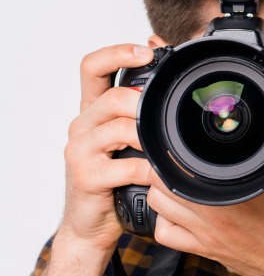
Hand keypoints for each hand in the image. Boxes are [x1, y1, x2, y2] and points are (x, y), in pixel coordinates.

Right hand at [40, 44, 153, 275]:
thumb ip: (144, 110)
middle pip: (112, 96)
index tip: (148, 52)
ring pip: (119, 127)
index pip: (93, 66)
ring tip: (169, 145)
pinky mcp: (86, 177)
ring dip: (151, 135)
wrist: (93, 224)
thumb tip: (171, 76)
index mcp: (93, 110)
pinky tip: (163, 174)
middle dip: (144, 102)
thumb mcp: (132, 138)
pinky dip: (150, 168)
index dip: (118, 52)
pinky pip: (125, 165)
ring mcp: (80, 150)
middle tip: (168, 114)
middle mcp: (82, 125)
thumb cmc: (119, 177)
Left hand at [147, 107, 263, 275]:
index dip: (175, 140)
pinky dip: (166, 217)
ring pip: (158, 205)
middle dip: (167, 158)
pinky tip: (185, 204)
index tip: (184, 129)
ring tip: (183, 170)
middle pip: (159, 180)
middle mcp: (214, 218)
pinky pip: (166, 234)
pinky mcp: (208, 252)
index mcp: (236, 194)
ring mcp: (207, 238)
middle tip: (184, 146)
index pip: (179, 161)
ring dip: (164, 184)